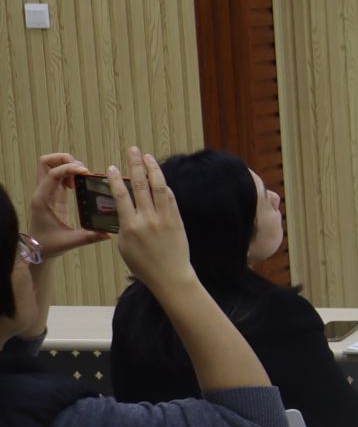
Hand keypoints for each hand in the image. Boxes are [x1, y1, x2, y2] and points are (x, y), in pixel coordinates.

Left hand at [24, 153, 108, 258]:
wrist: (38, 249)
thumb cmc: (50, 245)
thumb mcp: (71, 241)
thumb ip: (90, 236)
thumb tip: (109, 233)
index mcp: (43, 200)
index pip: (52, 174)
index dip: (69, 168)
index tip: (86, 173)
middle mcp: (42, 192)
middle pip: (46, 162)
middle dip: (64, 159)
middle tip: (81, 170)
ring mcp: (46, 191)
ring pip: (50, 165)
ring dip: (67, 165)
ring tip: (81, 177)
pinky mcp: (52, 194)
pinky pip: (57, 175)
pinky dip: (69, 173)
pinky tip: (79, 184)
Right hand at [108, 148, 194, 293]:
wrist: (171, 276)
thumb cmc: (144, 265)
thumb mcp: (124, 247)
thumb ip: (123, 226)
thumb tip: (124, 210)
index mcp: (130, 226)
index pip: (121, 196)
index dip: (115, 179)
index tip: (112, 167)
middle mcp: (147, 219)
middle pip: (140, 185)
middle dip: (135, 165)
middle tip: (132, 150)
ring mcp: (164, 218)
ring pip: (158, 187)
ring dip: (153, 169)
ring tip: (148, 157)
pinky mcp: (177, 220)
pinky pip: (170, 198)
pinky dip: (164, 186)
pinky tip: (160, 178)